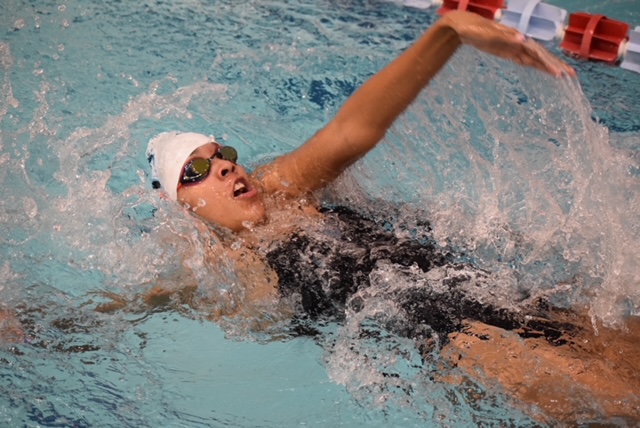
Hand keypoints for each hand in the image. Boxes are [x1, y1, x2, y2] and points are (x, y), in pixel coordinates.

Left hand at [442, 11, 575, 77]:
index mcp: (516, 38)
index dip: (548, 62)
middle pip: (540, 55)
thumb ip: (504, 37)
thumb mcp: (487, 33)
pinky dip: (535, 65)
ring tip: (561, 74)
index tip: (559, 72)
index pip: (537, 52)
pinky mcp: (507, 52)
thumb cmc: (474, 29)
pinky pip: (524, 60)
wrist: (463, 27)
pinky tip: (542, 69)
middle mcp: (518, 42)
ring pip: (534, 58)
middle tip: (569, 75)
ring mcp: (513, 47)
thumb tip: (523, 39)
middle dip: (554, 65)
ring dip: (547, 66)